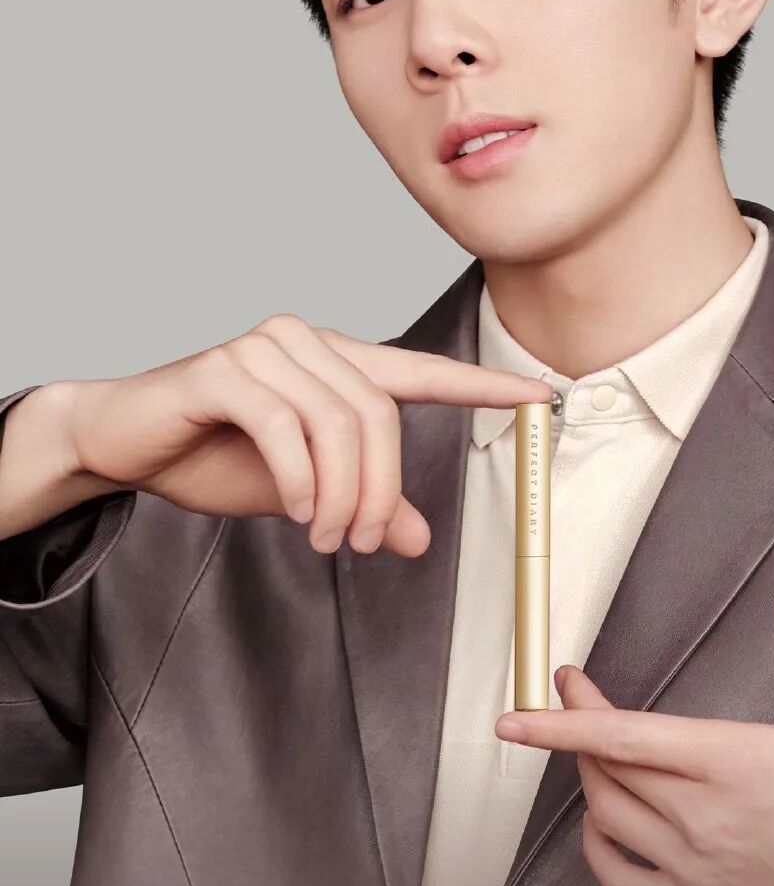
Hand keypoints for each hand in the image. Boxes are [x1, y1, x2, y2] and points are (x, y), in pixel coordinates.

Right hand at [0, 318, 550, 555]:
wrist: (120, 442)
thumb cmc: (210, 455)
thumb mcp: (302, 491)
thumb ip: (360, 504)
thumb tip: (418, 539)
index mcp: (334, 362)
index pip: (421, 372)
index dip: (482, 387)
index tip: (541, 398)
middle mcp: (305, 342)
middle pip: (380, 416)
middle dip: (381, 490)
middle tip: (360, 543)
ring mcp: (263, 349)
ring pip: (339, 425)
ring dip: (342, 495)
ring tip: (326, 537)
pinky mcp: (223, 369)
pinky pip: (285, 429)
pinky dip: (300, 481)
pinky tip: (298, 512)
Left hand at [494, 567, 773, 885]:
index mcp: (735, 764)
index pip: (624, 735)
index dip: (563, 720)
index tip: (520, 712)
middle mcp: (705, 820)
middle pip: (609, 767)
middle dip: (578, 724)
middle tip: (576, 690)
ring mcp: (698, 870)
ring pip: (609, 816)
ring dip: (590, 776)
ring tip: (595, 744)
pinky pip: (621, 880)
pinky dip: (598, 846)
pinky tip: (603, 822)